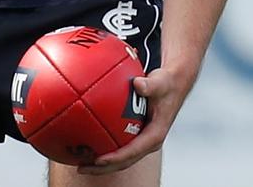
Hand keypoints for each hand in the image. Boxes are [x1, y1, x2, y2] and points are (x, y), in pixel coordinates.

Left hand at [77, 66, 192, 175]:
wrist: (173, 85)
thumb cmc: (166, 84)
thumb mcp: (160, 83)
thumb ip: (150, 85)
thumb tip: (138, 84)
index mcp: (154, 135)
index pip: (132, 152)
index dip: (115, 158)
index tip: (98, 160)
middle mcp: (147, 142)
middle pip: (123, 162)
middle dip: (102, 168)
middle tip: (80, 167)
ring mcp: (142, 140)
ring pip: (120, 158)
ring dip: (101, 163)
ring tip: (79, 162)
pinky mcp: (137, 135)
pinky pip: (119, 146)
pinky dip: (104, 148)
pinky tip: (87, 143)